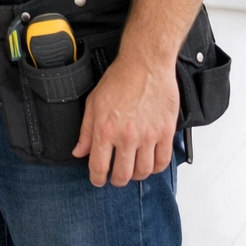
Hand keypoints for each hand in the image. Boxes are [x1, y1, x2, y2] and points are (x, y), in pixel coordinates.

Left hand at [72, 51, 179, 186]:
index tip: (98, 180)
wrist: (145, 64)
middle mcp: (126, 136)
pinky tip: (149, 164)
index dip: (97, 178)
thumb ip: (86, 131)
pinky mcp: (165, 133)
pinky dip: (155, 168)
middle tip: (115, 177)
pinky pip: (162, 162)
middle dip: (116, 181)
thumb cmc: (120, 79)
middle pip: (122, 175)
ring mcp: (148, 136)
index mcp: (105, 130)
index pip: (99, 167)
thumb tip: (79, 152)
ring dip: (136, 176)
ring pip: (143, 172)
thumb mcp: (94, 103)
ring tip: (132, 170)